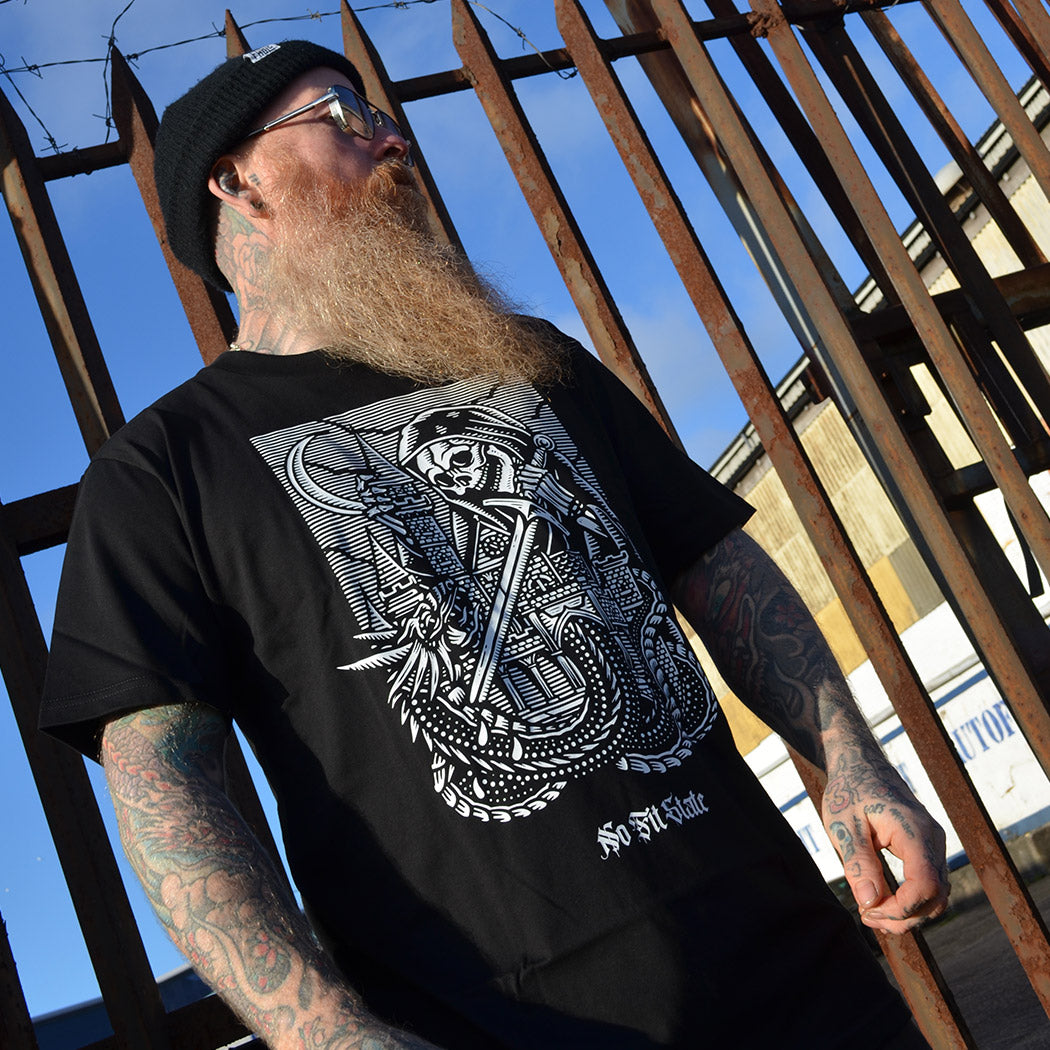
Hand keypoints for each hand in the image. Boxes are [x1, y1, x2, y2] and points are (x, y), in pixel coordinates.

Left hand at [821, 744, 949, 934]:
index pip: (925, 885)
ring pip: (936, 894)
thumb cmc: (849, 791)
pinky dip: (911, 899)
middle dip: (903, 917)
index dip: (900, 909)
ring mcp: (934, 843)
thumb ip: (858, 862)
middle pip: (935, 896)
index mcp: (914, 831)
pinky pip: (929, 883)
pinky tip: (881, 900)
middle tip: (866, 917)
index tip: (868, 911)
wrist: (860, 764)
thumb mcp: (844, 826)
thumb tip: (869, 902)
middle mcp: (933, 838)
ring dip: (908, 912)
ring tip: (871, 911)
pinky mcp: (927, 848)